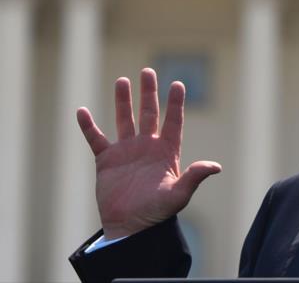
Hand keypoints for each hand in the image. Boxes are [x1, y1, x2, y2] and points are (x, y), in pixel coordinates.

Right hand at [76, 68, 221, 239]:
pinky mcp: (106, 160)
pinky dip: (88, 126)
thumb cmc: (158, 212)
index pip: (173, 121)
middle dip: (148, 93)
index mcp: (167, 151)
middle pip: (148, 113)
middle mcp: (147, 146)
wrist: (131, 227)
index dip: (175, 103)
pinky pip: (96, 139)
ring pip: (124, 120)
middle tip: (148, 71)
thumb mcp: (179, 194)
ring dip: (123, 101)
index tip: (178, 84)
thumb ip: (194, 177)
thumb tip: (215, 166)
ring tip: (122, 80)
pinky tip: (82, 111)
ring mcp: (126, 151)